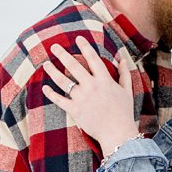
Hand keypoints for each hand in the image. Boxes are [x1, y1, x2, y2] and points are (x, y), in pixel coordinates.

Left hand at [42, 37, 141, 162]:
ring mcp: (82, 98)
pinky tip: (44, 87)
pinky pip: (59, 100)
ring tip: (46, 64)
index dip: (85, 47)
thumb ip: (124, 74)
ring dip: (52, 71)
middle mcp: (91, 86)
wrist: (117, 133)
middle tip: (54, 46)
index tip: (78, 38)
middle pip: (73, 66)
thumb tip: (123, 59)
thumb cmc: (124, 112)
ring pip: (63, 81)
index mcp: (104, 80)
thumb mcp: (127, 91)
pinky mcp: (75, 110)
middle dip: (62, 54)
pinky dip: (51, 94)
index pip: (93, 59)